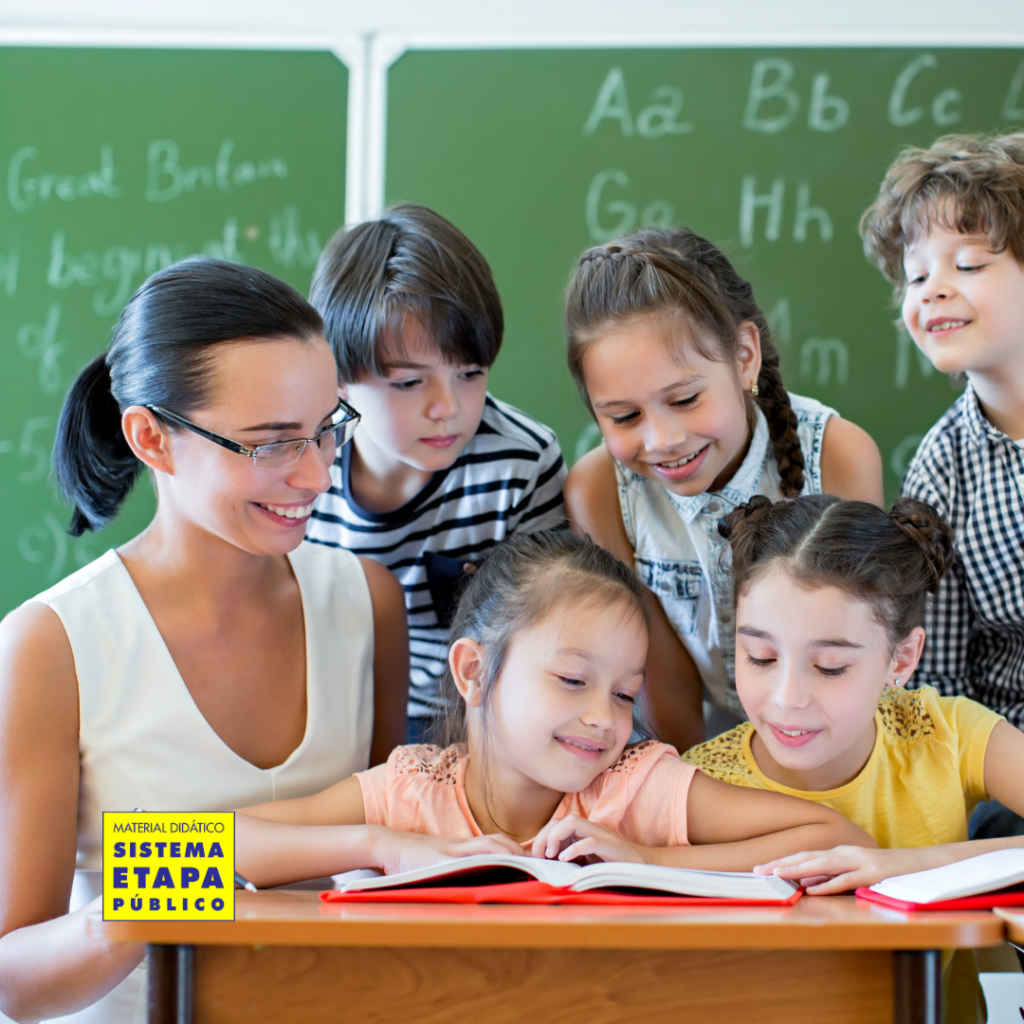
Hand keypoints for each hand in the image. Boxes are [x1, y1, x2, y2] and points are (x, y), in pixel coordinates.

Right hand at [371, 827, 524, 875]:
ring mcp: (451, 849)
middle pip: (498, 841)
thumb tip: (478, 883)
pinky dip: (484, 858)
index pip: (497, 844)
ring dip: (509, 852)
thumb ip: (457, 868)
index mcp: (463, 848)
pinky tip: (496, 863)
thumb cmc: (411, 858)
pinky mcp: (439, 856)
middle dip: (519, 851)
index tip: (535, 860)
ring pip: (488, 845)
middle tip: (539, 863)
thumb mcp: (438, 862)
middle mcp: (461, 846)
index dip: (517, 850)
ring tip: (526, 864)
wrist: (387, 845)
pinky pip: (466, 855)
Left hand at [531, 814, 647, 864]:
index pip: (554, 824)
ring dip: (556, 836)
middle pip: (560, 820)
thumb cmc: (611, 867)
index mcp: (581, 833)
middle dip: (544, 837)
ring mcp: (600, 835)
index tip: (536, 859)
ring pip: (573, 822)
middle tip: (540, 858)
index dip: (541, 838)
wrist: (642, 867)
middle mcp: (589, 829)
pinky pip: (590, 840)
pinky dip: (575, 848)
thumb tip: (543, 868)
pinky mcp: (611, 846)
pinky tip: (565, 859)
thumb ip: (568, 861)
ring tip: (551, 855)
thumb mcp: (584, 864)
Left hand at [754, 845, 929, 894]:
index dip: (782, 861)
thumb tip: (806, 883)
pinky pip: (846, 879)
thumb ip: (832, 876)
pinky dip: (827, 884)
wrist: (921, 864)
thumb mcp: (854, 872)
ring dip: (797, 869)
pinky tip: (811, 889)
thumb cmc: (886, 871)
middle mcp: (845, 853)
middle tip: (758, 871)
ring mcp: (859, 861)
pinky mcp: (873, 873)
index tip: (760, 868)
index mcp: (839, 852)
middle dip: (781, 863)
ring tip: (777, 875)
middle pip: (807, 856)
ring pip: (822, 864)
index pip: (804, 855)